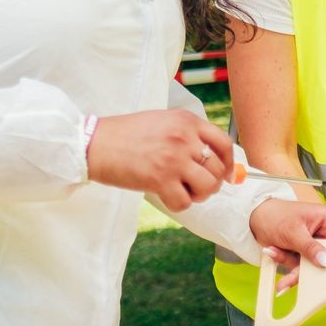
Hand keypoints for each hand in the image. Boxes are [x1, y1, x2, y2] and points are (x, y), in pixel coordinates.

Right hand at [87, 110, 230, 208]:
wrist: (95, 143)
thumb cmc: (126, 134)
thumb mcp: (162, 122)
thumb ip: (187, 135)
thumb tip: (212, 160)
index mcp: (187, 121)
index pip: (224, 143)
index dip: (229, 164)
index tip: (226, 176)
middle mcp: (184, 138)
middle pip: (218, 169)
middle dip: (212, 183)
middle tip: (196, 186)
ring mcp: (174, 158)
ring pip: (208, 187)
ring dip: (199, 195)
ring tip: (183, 191)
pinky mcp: (160, 179)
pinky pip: (185, 202)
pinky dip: (179, 204)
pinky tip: (167, 196)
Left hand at [251, 199, 325, 291]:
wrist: (254, 221)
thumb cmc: (276, 215)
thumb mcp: (293, 231)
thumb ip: (310, 247)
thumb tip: (325, 261)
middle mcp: (325, 235)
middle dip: (322, 269)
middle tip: (317, 279)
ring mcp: (314, 247)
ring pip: (317, 267)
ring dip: (299, 273)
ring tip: (286, 281)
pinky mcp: (303, 257)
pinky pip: (302, 270)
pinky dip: (290, 273)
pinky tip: (280, 277)